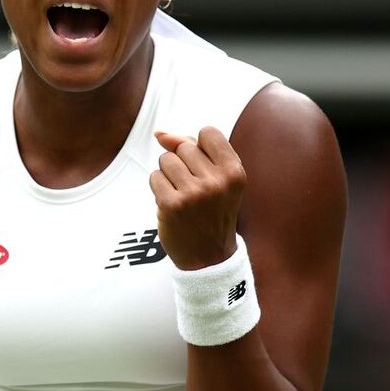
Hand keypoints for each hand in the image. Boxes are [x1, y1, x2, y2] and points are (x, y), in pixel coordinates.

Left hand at [149, 126, 244, 270]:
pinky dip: (159, 188)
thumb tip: (159, 134)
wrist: (208, 258)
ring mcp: (194, 193)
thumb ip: (191, 148)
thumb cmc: (211, 211)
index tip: (204, 167)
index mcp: (235, 172)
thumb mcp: (216, 178)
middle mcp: (217, 181)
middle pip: (184, 147)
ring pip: (166, 160)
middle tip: (194, 188)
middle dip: (182, 163)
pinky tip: (171, 204)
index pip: (208, 132)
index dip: (200, 146)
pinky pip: (155, 177)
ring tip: (181, 195)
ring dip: (168, 175)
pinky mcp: (172, 205)